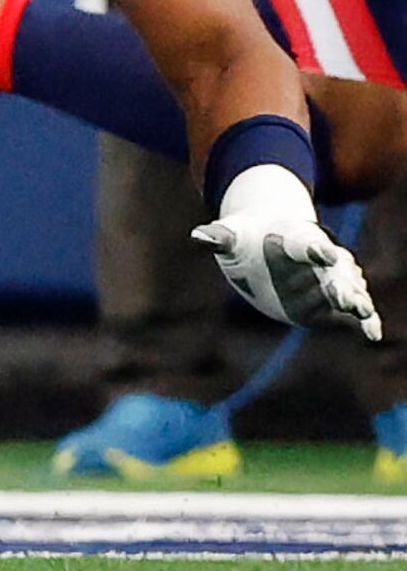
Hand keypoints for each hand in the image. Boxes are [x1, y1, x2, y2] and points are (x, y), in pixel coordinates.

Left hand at [195, 167, 384, 339]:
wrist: (270, 242)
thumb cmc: (248, 239)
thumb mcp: (233, 236)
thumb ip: (220, 237)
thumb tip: (198, 236)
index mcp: (293, 238)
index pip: (303, 243)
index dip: (313, 248)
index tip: (323, 253)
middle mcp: (319, 257)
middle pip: (334, 269)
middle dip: (340, 282)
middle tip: (344, 296)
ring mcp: (330, 278)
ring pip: (349, 288)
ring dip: (355, 299)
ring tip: (361, 311)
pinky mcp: (334, 300)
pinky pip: (353, 311)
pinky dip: (365, 320)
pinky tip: (372, 334)